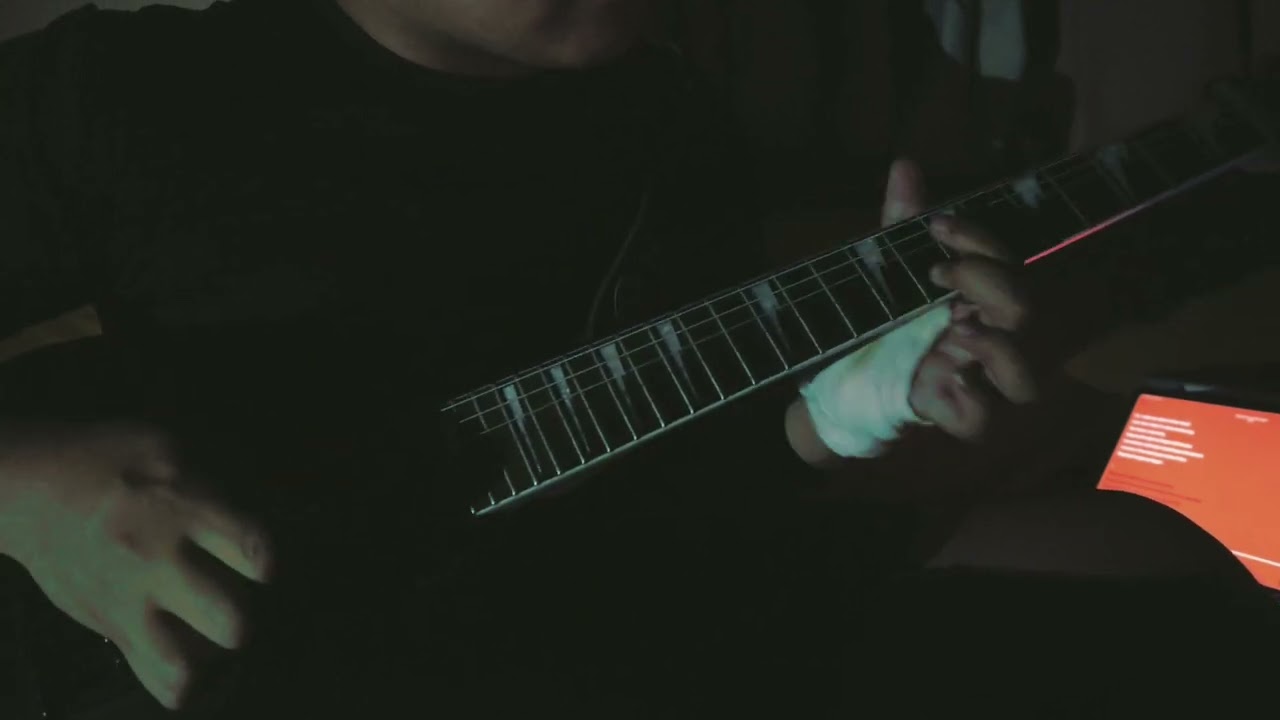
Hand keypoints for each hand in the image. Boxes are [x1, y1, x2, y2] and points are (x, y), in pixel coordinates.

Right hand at [1, 421, 273, 709]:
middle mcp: (155, 560)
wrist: (36, 490)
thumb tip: (280, 502)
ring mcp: (129, 601)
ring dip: (212, 651)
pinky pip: (153, 674)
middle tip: (238, 602)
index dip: (266, 561)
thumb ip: (224, 478)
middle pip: (227, 619)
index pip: (249, 548)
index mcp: (179, 508)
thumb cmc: (115, 462)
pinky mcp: (110, 626)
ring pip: (188, 661)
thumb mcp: (172, 446)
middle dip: (243, 616)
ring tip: (214, 633)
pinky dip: (181, 679)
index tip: (261, 563)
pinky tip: (193, 664)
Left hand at [880, 159, 1036, 439]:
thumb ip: (899, 223)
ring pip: (1026, 379)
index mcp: (981, 298)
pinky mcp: (955, 417)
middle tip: (938, 275)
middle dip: (989, 283)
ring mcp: (979, 383)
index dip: (979, 241)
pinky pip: (982, 421)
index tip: (936, 226)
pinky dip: (969, 404)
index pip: (1006, 262)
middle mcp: (991, 338)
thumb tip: (904, 164)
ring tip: (958, 329)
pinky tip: (943, 378)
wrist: (844, 384)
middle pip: (1027, 311)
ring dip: (999, 350)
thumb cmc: (884, 320)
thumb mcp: (888, 270)